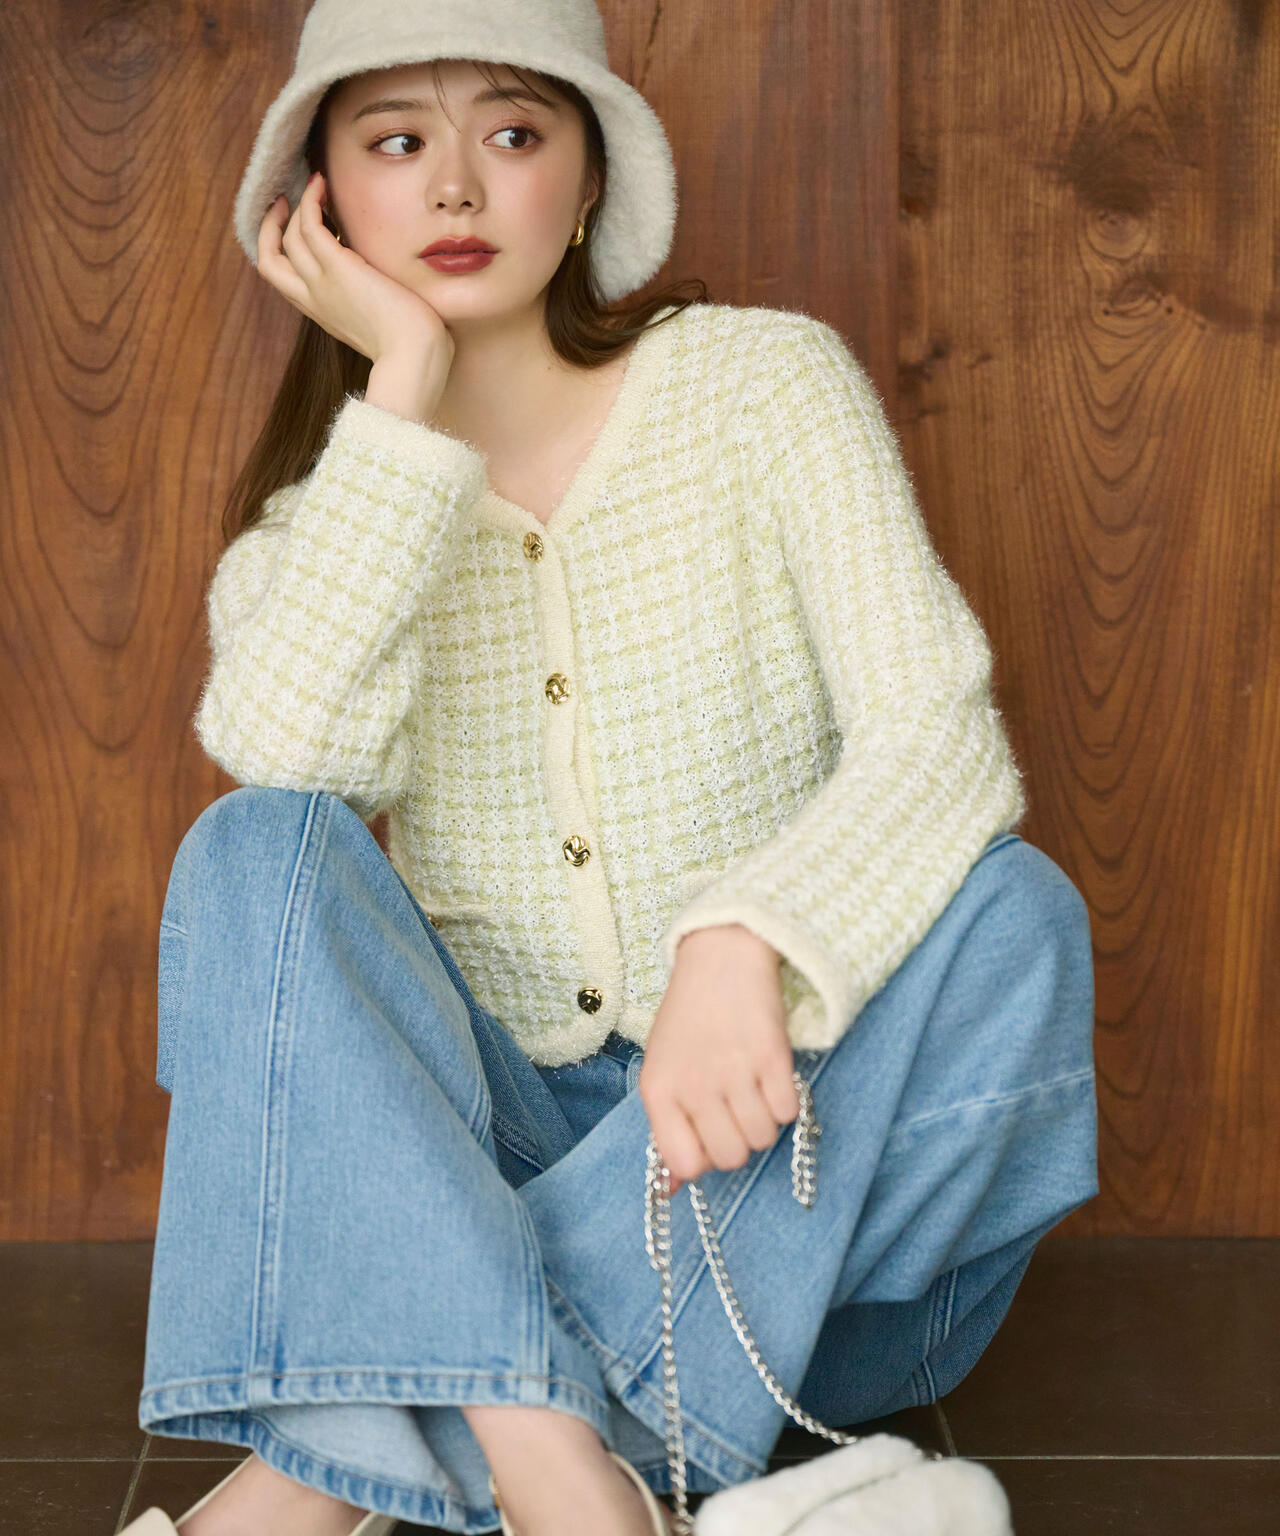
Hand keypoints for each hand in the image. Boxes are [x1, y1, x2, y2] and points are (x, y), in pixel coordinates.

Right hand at [257, 172, 451, 374]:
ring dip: (297, 205)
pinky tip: (321, 184)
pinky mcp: (338, 268)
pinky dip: (310, 200)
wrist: (414, 357)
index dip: (279, 252)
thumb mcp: (379, 321)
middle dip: (272, 227)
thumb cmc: (410, 345)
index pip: (284, 281)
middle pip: (270, 260)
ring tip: (315, 183)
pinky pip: (309, 224)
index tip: (291, 230)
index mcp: (322, 313)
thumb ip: (369, 301)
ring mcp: (321, 284)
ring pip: (287, 238)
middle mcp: (314, 299)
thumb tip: (384, 285)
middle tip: (286, 201)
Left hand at [638, 925, 800, 1196]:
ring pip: (762, 1139)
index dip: (702, 1158)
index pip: (684, 1164)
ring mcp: (734, 1071)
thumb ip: (666, 1128)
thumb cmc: (689, 1017)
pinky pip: (788, 1113)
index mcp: (659, 1090)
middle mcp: (694, 1085)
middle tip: (733, 1106)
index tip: (707, 1135)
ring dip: (762, 1120)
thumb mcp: (662, 1068)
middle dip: (737, 1140)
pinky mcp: (772, 1057)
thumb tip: (669, 1192)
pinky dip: (785, 1102)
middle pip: (730, 1158)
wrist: (721, 956)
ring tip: (751, 1085)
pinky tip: (770, 1075)